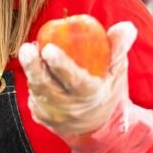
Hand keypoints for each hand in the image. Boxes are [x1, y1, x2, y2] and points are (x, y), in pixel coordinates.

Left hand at [19, 21, 152, 152]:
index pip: (74, 81)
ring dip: (31, 70)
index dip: (61, 65)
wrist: (95, 125)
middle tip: (27, 48)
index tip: (48, 49)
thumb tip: (125, 27)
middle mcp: (70, 108)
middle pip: (47, 87)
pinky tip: (34, 68)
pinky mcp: (41, 116)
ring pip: (36, 90)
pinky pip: (32, 97)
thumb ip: (117, 49)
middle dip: (34, 67)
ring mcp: (53, 115)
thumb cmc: (104, 90)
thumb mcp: (115, 72)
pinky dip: (31, 80)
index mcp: (90, 95)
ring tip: (29, 51)